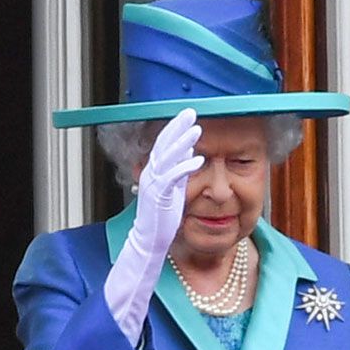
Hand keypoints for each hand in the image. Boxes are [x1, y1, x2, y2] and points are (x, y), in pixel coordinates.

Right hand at [130, 109, 203, 258]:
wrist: (149, 238)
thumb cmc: (162, 213)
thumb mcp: (173, 185)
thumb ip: (178, 167)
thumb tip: (190, 149)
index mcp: (154, 169)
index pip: (164, 143)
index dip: (175, 127)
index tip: (187, 114)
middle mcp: (151, 172)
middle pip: (164, 144)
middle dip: (177, 127)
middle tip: (190, 112)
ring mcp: (154, 183)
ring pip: (168, 157)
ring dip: (183, 142)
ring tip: (197, 129)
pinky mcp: (160, 195)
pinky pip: (173, 177)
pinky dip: (185, 166)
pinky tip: (199, 159)